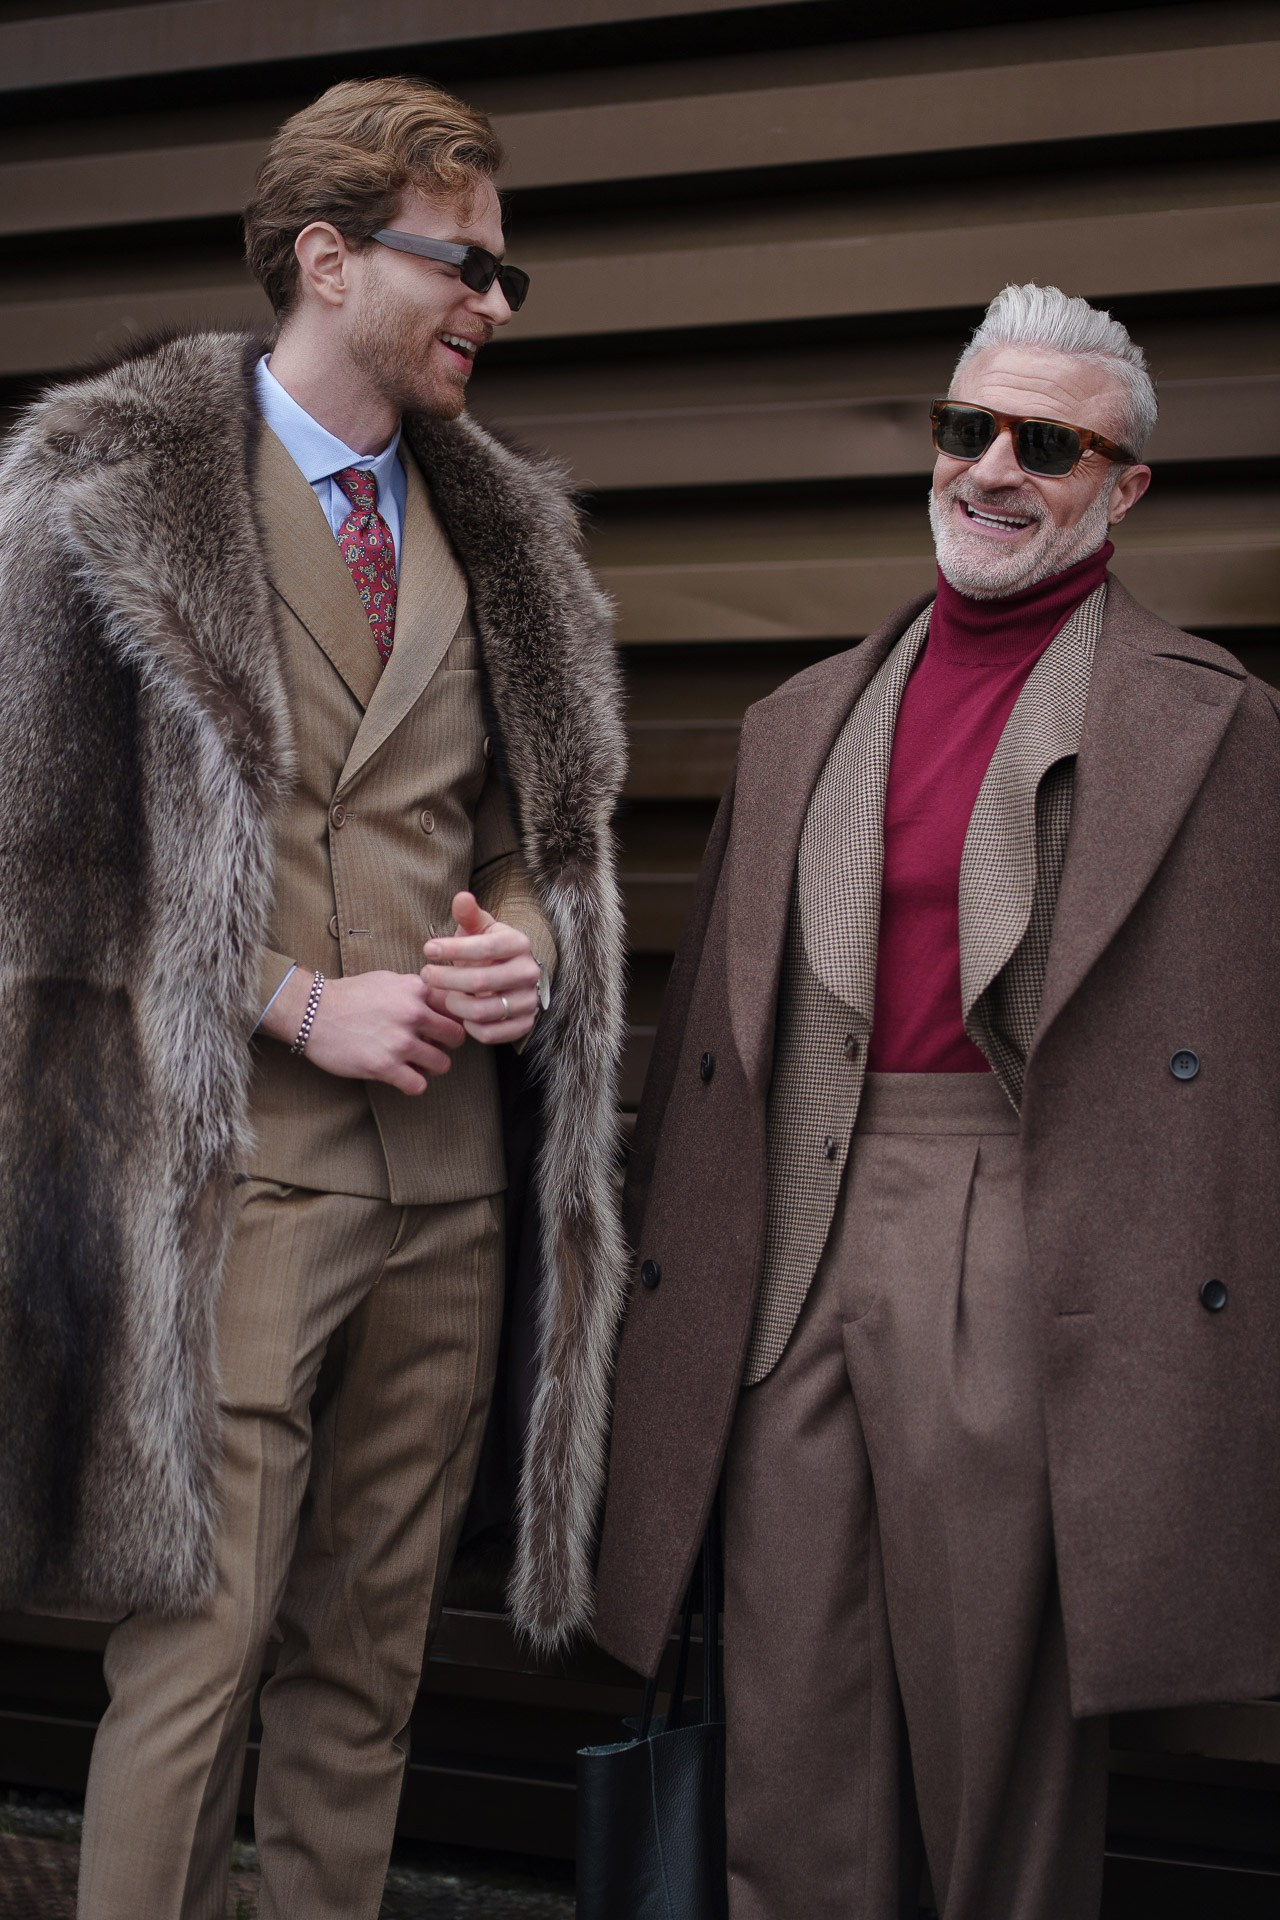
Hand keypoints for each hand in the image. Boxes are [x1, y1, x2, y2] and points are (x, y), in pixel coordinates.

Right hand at [261, 967, 464, 1094]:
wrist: (313, 1012)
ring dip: (432, 1066)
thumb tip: (443, 1000)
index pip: (457, 1006)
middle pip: (457, 1037)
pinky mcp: (384, 1067)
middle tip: (433, 1046)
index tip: (444, 1024)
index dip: (454, 1017)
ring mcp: (399, 1042)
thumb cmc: (350, 996)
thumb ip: (416, 990)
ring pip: (442, 1064)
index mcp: (416, 989)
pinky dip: (414, 1084)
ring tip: (417, 1063)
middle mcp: (413, 1014)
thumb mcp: (388, 980)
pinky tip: (403, 1076)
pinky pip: (418, 1085)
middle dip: (448, 1044)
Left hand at [420, 890, 541, 1045]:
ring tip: (443, 996)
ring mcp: (529, 1001)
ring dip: (455, 1005)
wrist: (511, 978)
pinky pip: (491, 1033)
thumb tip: (461, 897)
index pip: (485, 947)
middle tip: (425, 975)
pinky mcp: (525, 1025)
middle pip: (480, 981)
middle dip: (445, 979)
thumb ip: (469, 915)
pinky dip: (470, 1026)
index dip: (453, 949)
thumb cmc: (487, 950)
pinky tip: (461, 1014)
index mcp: (519, 944)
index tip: (427, 949)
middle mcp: (529, 972)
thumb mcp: (479, 929)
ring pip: (483, 1011)